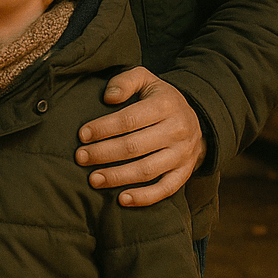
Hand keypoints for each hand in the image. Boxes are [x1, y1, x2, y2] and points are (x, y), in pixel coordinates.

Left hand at [76, 67, 205, 207]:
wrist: (197, 118)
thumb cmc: (159, 97)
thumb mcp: (145, 78)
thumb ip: (125, 81)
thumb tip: (109, 97)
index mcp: (166, 105)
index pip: (129, 119)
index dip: (103, 128)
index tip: (82, 135)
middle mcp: (177, 131)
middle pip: (135, 147)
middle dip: (104, 153)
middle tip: (80, 157)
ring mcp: (183, 155)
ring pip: (147, 170)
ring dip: (118, 177)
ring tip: (93, 179)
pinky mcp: (185, 173)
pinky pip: (165, 189)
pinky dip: (144, 197)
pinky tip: (122, 199)